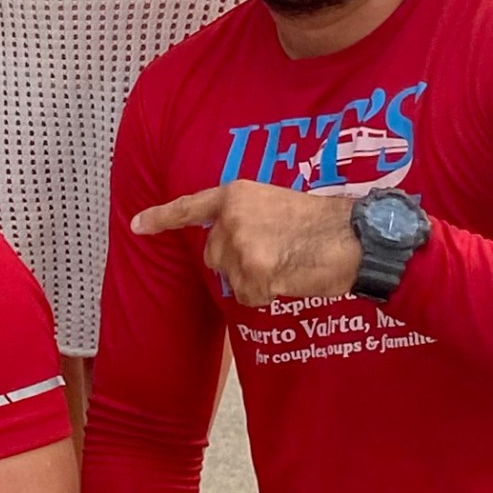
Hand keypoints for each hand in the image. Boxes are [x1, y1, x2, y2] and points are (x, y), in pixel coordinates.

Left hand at [131, 181, 360, 306]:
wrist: (356, 237)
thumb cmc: (323, 223)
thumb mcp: (275, 204)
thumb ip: (245, 218)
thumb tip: (223, 244)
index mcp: (236, 194)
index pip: (190, 207)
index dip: (161, 217)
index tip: (136, 225)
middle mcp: (231, 218)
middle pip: (213, 256)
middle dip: (237, 263)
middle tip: (276, 253)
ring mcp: (241, 245)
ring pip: (230, 280)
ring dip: (254, 281)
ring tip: (287, 263)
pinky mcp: (253, 273)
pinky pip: (248, 297)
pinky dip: (267, 295)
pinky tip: (290, 277)